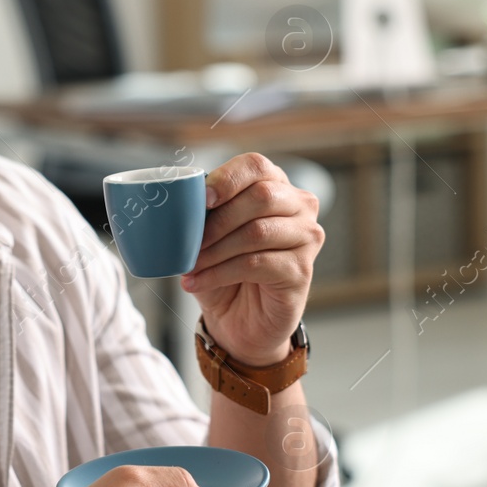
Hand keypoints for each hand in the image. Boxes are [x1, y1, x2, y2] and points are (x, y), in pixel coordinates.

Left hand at [183, 153, 323, 365]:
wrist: (242, 320)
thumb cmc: (226, 269)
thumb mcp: (210, 236)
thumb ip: (203, 213)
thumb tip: (179, 199)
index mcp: (275, 185)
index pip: (256, 166)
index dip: (227, 178)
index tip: (202, 198)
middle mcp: (299, 206)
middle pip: (261, 196)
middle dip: (218, 221)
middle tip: (189, 243)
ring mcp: (306, 238)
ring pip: (257, 232)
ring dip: (215, 250)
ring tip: (190, 266)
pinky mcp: (302, 270)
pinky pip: (257, 263)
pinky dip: (220, 272)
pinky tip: (199, 281)